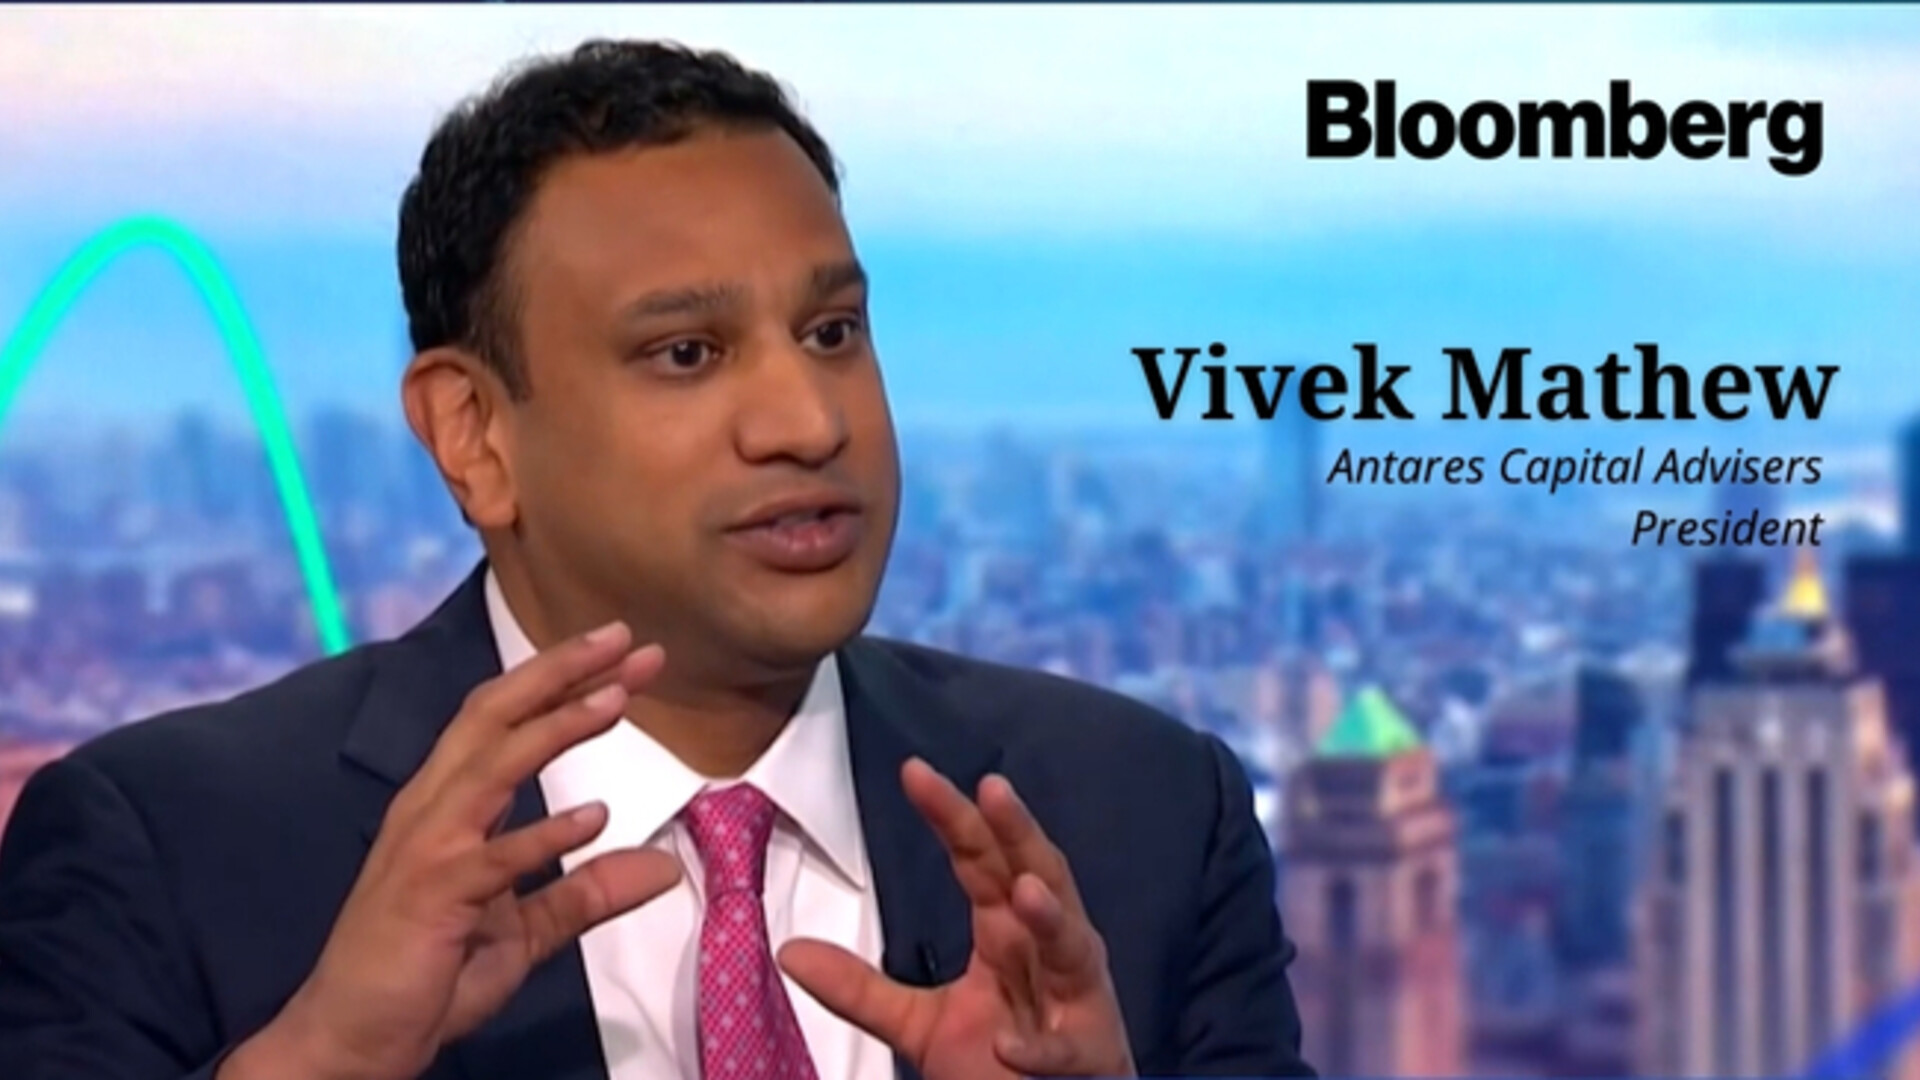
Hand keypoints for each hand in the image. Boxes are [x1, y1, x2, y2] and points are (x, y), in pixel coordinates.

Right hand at [221, 623, 681, 1079]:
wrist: (351, 1039)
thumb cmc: (427, 976)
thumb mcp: (526, 929)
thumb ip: (588, 893)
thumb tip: (664, 866)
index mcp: (447, 805)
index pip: (505, 721)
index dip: (562, 680)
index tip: (626, 652)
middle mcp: (430, 810)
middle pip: (494, 716)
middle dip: (561, 672)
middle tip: (628, 641)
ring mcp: (426, 851)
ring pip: (492, 766)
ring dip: (556, 727)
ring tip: (617, 700)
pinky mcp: (430, 898)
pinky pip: (492, 858)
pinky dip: (543, 835)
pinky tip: (593, 817)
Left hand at [780, 759, 1135, 1078]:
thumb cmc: (1001, 1064)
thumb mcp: (920, 1025)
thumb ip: (861, 989)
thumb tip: (788, 950)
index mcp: (1007, 932)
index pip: (980, 860)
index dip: (953, 816)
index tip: (914, 772)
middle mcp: (1049, 950)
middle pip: (1038, 877)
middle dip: (1018, 834)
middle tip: (992, 788)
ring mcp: (1078, 1000)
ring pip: (1071, 948)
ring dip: (1051, 921)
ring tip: (1023, 890)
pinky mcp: (1089, 1056)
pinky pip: (1064, 1049)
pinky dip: (1041, 1047)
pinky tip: (1008, 1045)